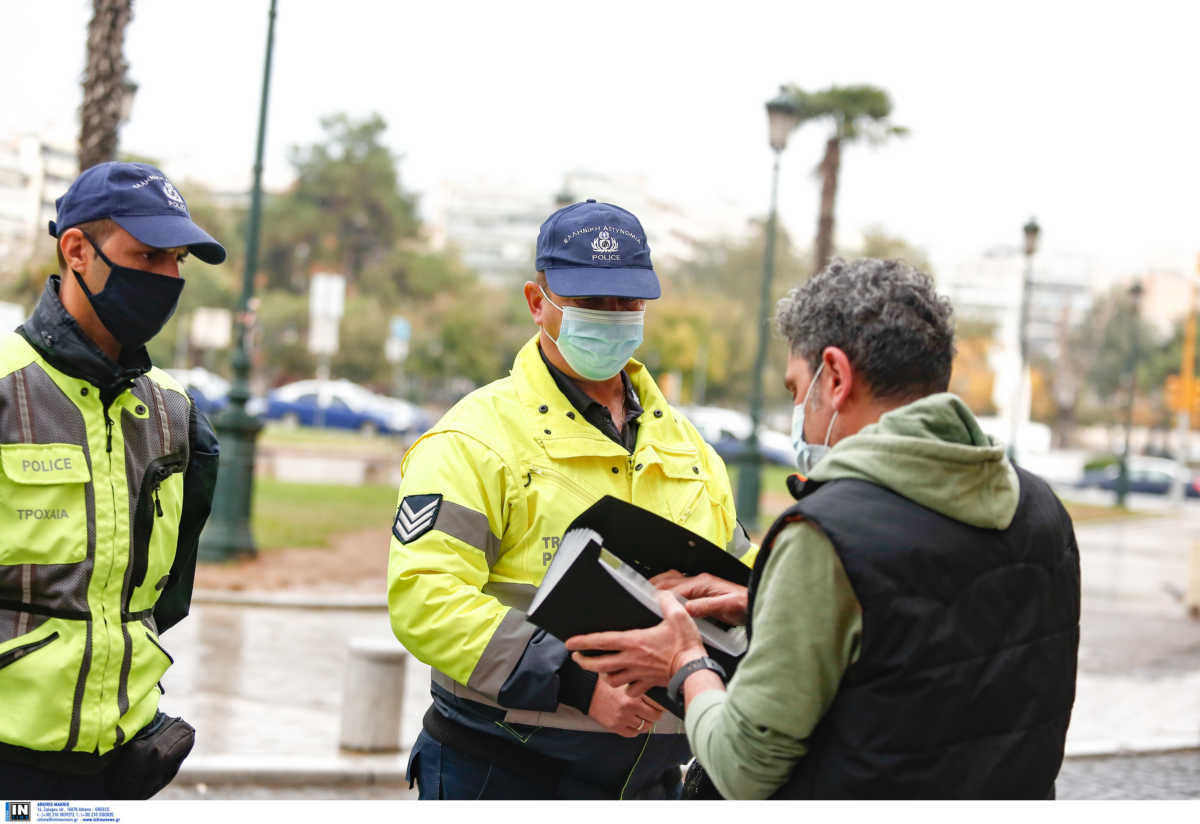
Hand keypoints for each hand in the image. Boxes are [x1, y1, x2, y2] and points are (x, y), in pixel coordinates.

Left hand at [568, 591, 706, 694]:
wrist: (694, 670)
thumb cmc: (685, 646)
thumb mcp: (678, 615)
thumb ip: (667, 601)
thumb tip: (662, 593)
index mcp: (634, 642)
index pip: (601, 641)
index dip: (582, 642)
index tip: (570, 643)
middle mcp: (631, 659)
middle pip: (599, 664)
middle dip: (584, 662)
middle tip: (577, 658)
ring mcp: (638, 674)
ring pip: (611, 679)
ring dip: (604, 675)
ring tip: (601, 670)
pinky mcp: (648, 684)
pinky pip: (631, 691)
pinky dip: (626, 688)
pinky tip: (627, 684)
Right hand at [586, 675, 664, 736]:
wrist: (587, 690)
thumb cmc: (606, 682)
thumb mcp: (625, 680)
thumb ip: (640, 686)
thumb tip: (655, 689)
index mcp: (633, 695)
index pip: (658, 705)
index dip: (660, 704)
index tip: (660, 704)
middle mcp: (629, 708)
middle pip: (654, 717)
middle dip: (654, 714)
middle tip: (652, 710)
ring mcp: (622, 719)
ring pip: (644, 727)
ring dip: (645, 722)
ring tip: (642, 716)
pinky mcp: (615, 727)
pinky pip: (633, 733)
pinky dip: (635, 729)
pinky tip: (633, 722)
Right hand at [648, 571, 747, 625]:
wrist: (755, 604)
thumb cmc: (745, 604)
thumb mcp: (728, 607)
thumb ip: (707, 606)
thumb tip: (687, 608)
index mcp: (703, 583)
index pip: (674, 589)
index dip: (660, 596)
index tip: (648, 601)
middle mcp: (700, 581)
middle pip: (669, 580)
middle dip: (654, 586)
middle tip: (639, 595)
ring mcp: (700, 585)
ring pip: (673, 581)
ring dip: (660, 586)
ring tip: (646, 594)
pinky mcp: (702, 592)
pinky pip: (680, 588)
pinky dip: (668, 591)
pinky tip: (664, 599)